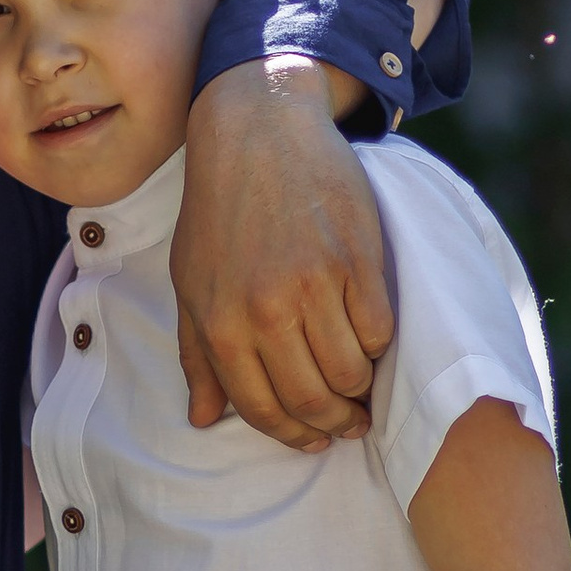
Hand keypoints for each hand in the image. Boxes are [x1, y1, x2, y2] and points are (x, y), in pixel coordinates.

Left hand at [172, 58, 391, 450]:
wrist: (259, 131)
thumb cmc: (220, 210)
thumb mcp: (191, 282)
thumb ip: (198, 355)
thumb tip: (203, 419)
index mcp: (220, 322)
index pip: (263, 408)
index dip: (293, 434)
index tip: (314, 439)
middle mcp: (265, 310)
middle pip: (312, 398)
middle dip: (334, 423)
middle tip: (349, 423)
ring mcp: (313, 284)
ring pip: (350, 372)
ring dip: (361, 390)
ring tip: (361, 385)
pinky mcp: (356, 259)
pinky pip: (379, 330)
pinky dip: (379, 346)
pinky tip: (370, 338)